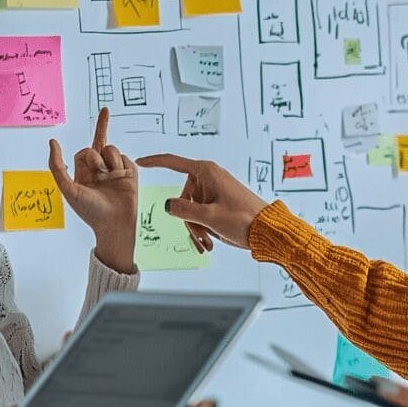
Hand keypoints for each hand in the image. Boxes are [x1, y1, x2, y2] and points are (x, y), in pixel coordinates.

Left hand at [50, 108, 137, 272]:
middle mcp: (100, 170)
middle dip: (96, 159)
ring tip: (112, 180)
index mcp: (84, 173)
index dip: (86, 155)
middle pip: (97, 146)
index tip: (98, 121)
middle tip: (99, 177)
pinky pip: (125, 157)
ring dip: (110, 162)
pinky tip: (122, 180)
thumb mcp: (68, 188)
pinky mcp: (130, 172)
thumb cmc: (90, 211)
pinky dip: (121, 167)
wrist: (115, 224)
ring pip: (111, 149)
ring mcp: (115, 170)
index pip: (84, 151)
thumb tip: (52, 141)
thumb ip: (57, 165)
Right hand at [133, 154, 266, 251]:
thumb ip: (184, 210)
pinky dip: (203, 229)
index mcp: (207, 172)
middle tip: (202, 237)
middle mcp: (210, 178)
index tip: (139, 161)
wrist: (268, 231)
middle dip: (188, 220)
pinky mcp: (219, 202)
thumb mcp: (209, 217)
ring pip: (191, 210)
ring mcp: (215, 191)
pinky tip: (210, 243)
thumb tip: (167, 204)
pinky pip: (201, 215)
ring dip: (196, 229)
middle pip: (182, 196)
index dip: (155, 162)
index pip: (174, 162)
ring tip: (208, 244)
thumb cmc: (244, 220)